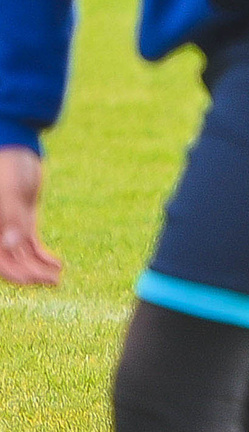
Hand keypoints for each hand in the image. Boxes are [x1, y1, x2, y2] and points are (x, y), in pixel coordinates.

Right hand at [0, 147, 62, 285]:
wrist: (16, 150)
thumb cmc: (8, 167)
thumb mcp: (9, 191)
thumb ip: (10, 217)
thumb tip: (10, 244)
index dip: (14, 274)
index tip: (34, 280)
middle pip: (12, 262)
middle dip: (31, 274)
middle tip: (54, 281)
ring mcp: (8, 229)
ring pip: (22, 257)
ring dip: (38, 269)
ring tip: (57, 278)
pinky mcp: (22, 222)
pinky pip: (30, 245)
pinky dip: (41, 256)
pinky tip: (56, 264)